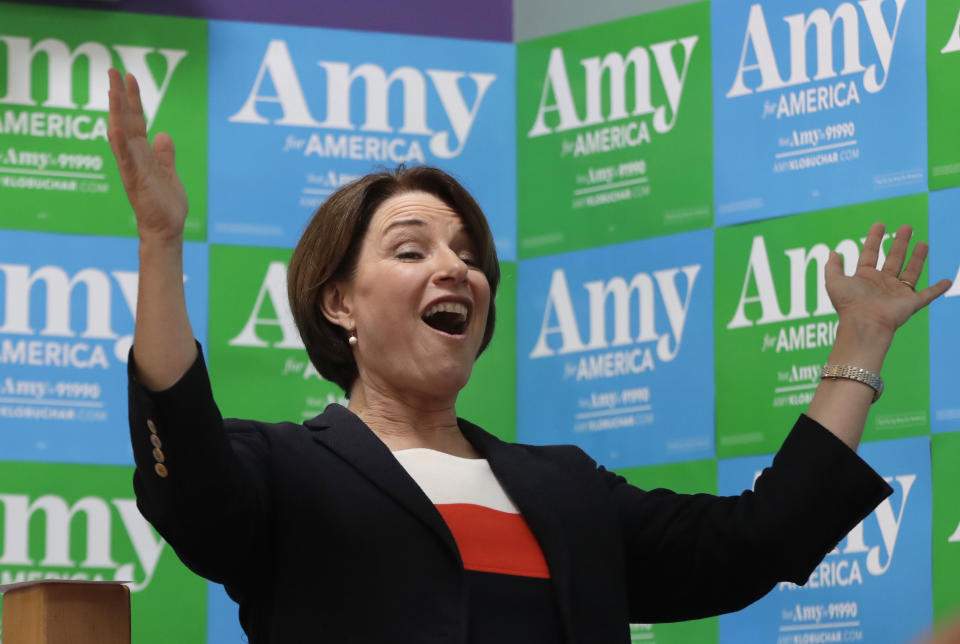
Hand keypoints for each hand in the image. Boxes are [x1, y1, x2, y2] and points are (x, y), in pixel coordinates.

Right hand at [107, 69, 187, 244]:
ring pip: (121, 135)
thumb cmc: (165, 206)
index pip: (135, 121)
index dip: (132, 99)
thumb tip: (163, 134)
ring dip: (116, 112)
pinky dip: (120, 143)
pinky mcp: (135, 181)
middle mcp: (133, 157)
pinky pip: (126, 159)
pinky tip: (114, 127)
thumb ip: (164, 155)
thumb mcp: (168, 173)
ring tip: (111, 89)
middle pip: (125, 121)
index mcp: (142, 154)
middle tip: (113, 70)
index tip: (128, 76)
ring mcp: (132, 168)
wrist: (165, 231)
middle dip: (120, 96)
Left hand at [825, 222, 952, 339]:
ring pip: (911, 271)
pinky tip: (947, 281)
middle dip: (899, 243)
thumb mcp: (834, 282)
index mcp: (864, 278)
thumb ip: (833, 267)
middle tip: (906, 227)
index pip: (870, 254)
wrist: (864, 323)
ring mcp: (897, 293)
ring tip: (923, 243)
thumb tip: (832, 253)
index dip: (874, 239)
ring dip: (918, 258)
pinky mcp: (911, 303)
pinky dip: (938, 289)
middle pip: (893, 259)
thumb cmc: (849, 304)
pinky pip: (927, 295)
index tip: (879, 224)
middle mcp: (882, 284)